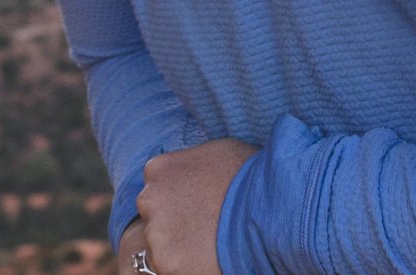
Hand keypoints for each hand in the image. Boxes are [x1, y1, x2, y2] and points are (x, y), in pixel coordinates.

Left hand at [136, 138, 256, 274]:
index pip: (157, 189)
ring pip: (161, 246)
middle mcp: (149, 199)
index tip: (197, 209)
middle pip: (155, 219)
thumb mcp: (217, 152)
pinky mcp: (166, 263)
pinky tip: (209, 258)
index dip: (179, 201)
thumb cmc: (250, 176)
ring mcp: (155, 233)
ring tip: (210, 245)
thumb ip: (192, 163)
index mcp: (158, 169)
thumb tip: (194, 175)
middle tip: (204, 229)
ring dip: (180, 247)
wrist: (267, 209)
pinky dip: (187, 266)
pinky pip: (172, 267)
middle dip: (176, 225)